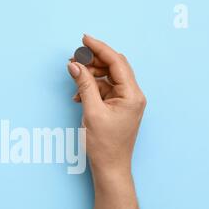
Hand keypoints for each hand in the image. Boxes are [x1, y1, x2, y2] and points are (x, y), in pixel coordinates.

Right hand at [68, 35, 146, 178]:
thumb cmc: (105, 146)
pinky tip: (79, 95)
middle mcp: (133, 96)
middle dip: (94, 61)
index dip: (99, 48)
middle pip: (114, 67)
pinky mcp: (119, 108)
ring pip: (108, 78)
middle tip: (75, 58)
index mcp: (132, 95)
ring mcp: (127, 102)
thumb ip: (84, 86)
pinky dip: (92, 89)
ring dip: (91, 76)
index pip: (116, 62)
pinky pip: (105, 91)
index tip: (84, 40)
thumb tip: (75, 66)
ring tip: (74, 76)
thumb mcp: (92, 112)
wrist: (111, 168)